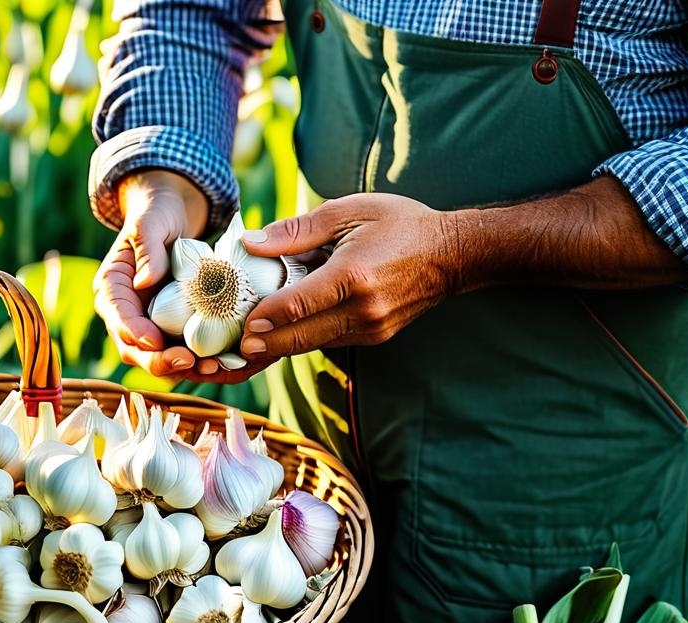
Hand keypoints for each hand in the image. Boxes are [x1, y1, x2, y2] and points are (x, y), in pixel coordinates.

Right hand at [94, 170, 207, 376]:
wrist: (174, 217)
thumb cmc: (157, 214)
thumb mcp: (150, 223)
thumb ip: (147, 248)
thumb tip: (145, 283)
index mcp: (112, 289)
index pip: (118, 318)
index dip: (134, 333)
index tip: (155, 341)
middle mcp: (128, 313)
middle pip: (135, 349)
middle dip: (161, 361)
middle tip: (189, 362)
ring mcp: (150, 324)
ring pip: (160, 357)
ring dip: (184, 368)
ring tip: (212, 368)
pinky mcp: (173, 329)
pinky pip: (183, 351)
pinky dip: (200, 360)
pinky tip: (222, 362)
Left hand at [238, 193, 462, 359]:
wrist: (452, 254)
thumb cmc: (400, 225)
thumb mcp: (348, 211)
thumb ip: (298, 230)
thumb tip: (254, 242)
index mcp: (354, 275)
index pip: (299, 305)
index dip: (266, 317)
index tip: (242, 324)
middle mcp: (363, 309)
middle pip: (301, 336)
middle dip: (266, 344)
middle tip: (235, 346)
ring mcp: (371, 328)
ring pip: (313, 343)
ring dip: (281, 344)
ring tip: (248, 342)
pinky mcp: (374, 336)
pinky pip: (329, 340)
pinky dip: (304, 337)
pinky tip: (281, 331)